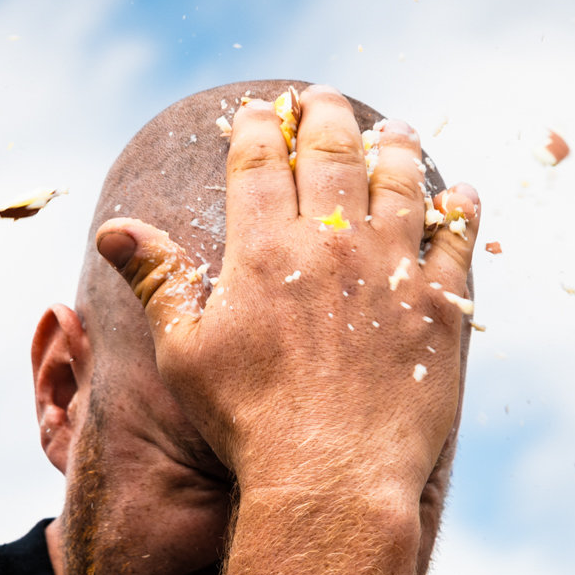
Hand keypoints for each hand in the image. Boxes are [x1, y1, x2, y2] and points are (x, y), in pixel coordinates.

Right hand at [95, 84, 480, 501]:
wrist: (332, 475)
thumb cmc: (249, 422)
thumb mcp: (185, 351)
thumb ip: (157, 280)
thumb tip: (113, 228)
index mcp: (264, 248)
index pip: (260, 161)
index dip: (257, 127)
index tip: (259, 111)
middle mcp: (332, 242)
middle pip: (332, 153)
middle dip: (326, 116)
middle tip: (324, 99)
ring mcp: (392, 267)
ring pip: (401, 181)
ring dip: (397, 148)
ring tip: (396, 132)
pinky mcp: (440, 303)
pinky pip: (457, 238)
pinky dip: (459, 208)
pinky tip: (461, 194)